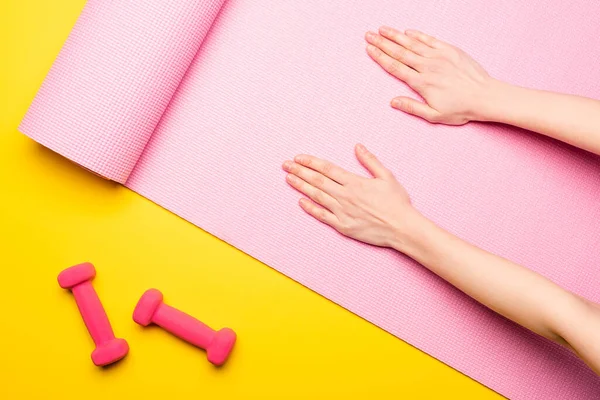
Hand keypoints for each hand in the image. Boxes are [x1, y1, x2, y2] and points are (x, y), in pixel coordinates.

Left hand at [282, 144, 422, 248]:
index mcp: (354, 182)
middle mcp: (345, 196)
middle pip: (317, 181)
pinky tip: (300, 201)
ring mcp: (342, 212)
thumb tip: (358, 146)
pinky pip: (322, 216)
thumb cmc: (397, 202)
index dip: (311, 162)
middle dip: (300, 171)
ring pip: (317, 196)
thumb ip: (370, 161)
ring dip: (301, 186)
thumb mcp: (387, 177)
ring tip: (288, 178)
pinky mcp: (343, 226)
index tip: (298, 157)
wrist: (402, 228)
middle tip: (285, 165)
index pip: (327, 169)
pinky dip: (310, 208)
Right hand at [365, 26, 495, 124]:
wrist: (486, 96)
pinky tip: (407, 32)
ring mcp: (439, 56)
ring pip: (412, 43)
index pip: (395, 67)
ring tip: (382, 29)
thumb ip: (412, 108)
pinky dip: (418, 35)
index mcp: (421, 83)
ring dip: (395, 36)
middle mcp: (427, 67)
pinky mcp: (450, 50)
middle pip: (399, 52)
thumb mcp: (434, 115)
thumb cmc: (461, 109)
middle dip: (382, 43)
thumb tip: (392, 101)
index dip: (380, 57)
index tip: (369, 49)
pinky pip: (430, 40)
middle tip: (368, 34)